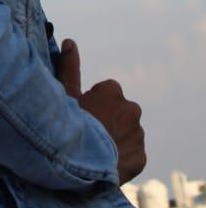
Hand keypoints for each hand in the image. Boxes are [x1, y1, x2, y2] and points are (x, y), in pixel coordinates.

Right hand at [57, 38, 145, 184]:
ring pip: (126, 132)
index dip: (91, 105)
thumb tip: (70, 41)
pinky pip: (131, 154)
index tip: (82, 116)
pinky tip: (105, 162)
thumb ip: (70, 67)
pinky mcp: (141, 156)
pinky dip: (121, 157)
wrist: (76, 166)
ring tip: (95, 151)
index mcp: (112, 90)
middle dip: (107, 120)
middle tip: (88, 134)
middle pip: (118, 112)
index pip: (104, 94)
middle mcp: (131, 108)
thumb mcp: (65, 94)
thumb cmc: (68, 124)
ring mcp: (137, 134)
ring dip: (115, 138)